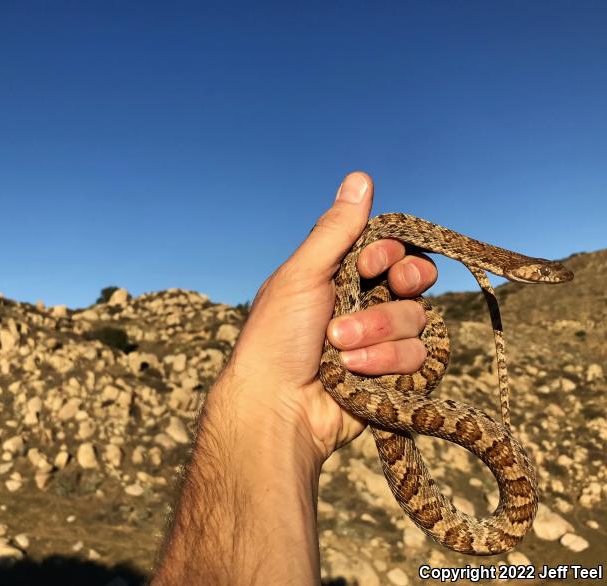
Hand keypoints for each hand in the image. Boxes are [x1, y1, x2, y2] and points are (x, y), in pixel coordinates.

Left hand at [221, 171, 436, 460]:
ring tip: (339, 349)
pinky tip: (354, 374)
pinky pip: (420, 357)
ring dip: (378, 333)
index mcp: (343, 277)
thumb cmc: (277, 337)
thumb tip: (360, 177)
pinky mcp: (395, 376)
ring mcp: (382, 342)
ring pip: (418, 319)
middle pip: (416, 280)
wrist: (277, 407)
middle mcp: (367, 305)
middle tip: (380, 290)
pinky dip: (386, 363)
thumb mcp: (302, 275)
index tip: (370, 262)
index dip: (389, 253)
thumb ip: (336, 231)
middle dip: (398, 287)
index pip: (392, 249)